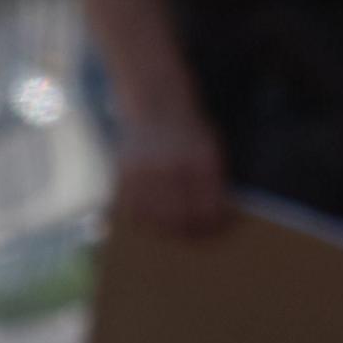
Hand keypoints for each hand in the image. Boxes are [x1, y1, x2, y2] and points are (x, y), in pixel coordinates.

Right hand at [110, 114, 231, 235]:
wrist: (157, 106)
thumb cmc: (190, 134)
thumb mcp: (212, 150)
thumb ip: (215, 184)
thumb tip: (217, 222)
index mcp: (201, 160)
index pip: (208, 209)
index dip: (213, 226)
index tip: (216, 231)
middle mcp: (172, 166)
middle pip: (180, 219)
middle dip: (189, 233)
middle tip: (194, 237)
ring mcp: (146, 170)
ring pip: (156, 219)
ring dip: (165, 230)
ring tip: (174, 230)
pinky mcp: (125, 173)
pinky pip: (133, 211)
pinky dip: (144, 220)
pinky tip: (154, 218)